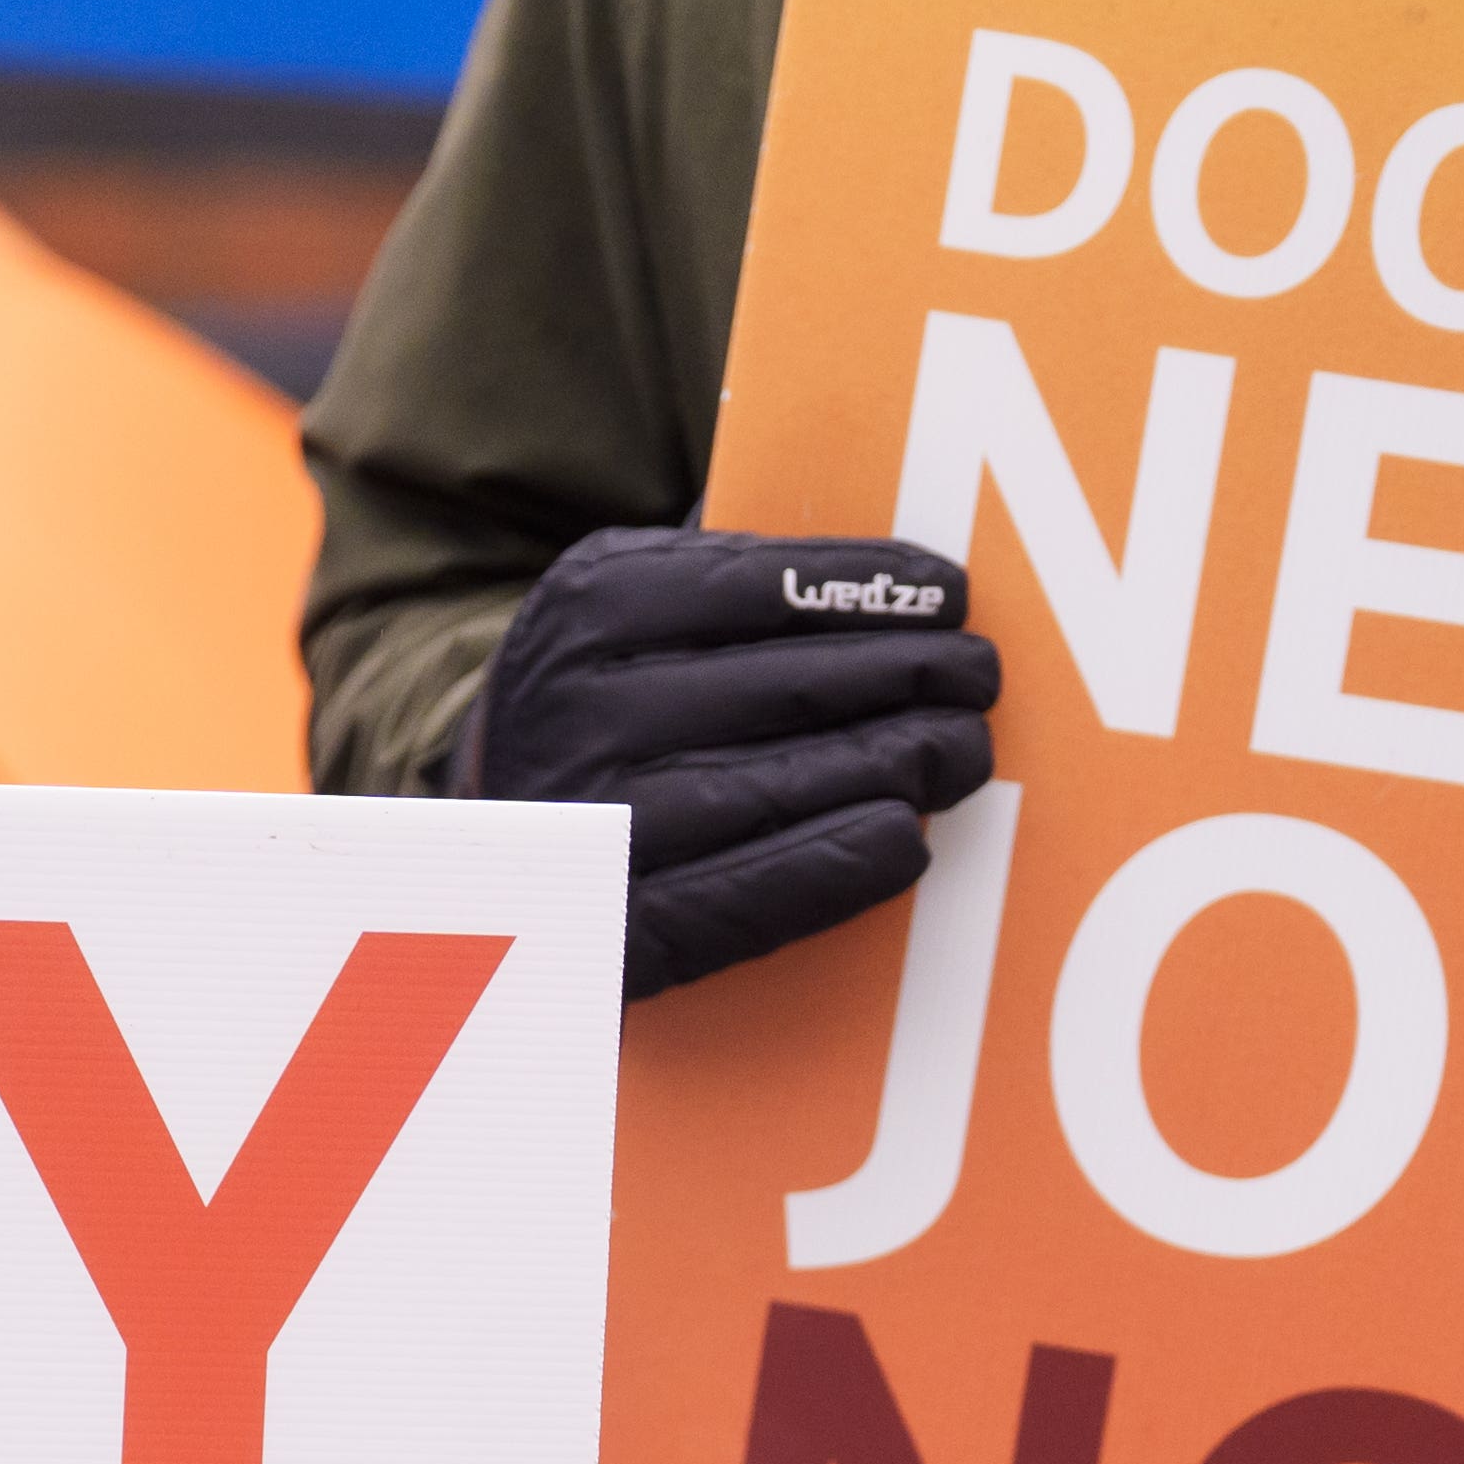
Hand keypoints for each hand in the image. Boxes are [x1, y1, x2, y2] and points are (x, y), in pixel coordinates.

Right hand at [456, 528, 997, 1000]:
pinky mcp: (613, 923)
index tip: (950, 598)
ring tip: (963, 751)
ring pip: (780, 785)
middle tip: (980, 680)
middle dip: (909, 677)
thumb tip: (866, 540)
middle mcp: (581, 706)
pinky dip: (838, 867)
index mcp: (590, 604)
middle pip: (786, 685)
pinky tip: (905, 838)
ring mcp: (594, 820)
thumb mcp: (620, 609)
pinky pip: (746, 895)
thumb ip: (717, 571)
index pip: (759, 584)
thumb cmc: (598, 706)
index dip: (870, 588)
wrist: (482, 837)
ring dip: (897, 766)